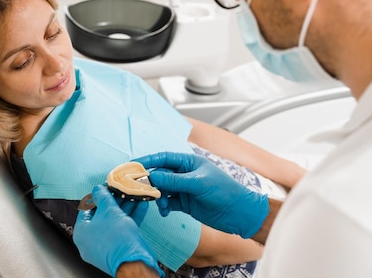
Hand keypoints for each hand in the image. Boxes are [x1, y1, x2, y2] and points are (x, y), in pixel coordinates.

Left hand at [73, 185, 162, 277]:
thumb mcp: (109, 210)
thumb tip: (97, 190)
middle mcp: (90, 241)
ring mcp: (104, 246)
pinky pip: (122, 230)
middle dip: (116, 201)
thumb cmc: (117, 239)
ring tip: (135, 196)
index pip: (87, 208)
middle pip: (102, 214)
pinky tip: (141, 206)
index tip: (107, 187)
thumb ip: (102, 197)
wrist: (134, 263)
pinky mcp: (118, 249)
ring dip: (125, 208)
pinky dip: (130, 218)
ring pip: (114, 222)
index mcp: (82, 232)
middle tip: (123, 191)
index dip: (98, 195)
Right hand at [134, 152, 268, 238]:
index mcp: (188, 162)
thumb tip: (152, 176)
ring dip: (157, 196)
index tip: (132, 166)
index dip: (147, 161)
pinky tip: (164, 212)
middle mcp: (184, 173)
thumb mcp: (198, 183)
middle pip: (159, 174)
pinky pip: (168, 202)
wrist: (239, 213)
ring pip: (162, 189)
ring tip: (160, 204)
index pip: (163, 158)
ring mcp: (184, 188)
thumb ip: (174, 180)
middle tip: (140, 190)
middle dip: (149, 182)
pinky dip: (163, 207)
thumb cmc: (225, 191)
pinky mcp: (184, 203)